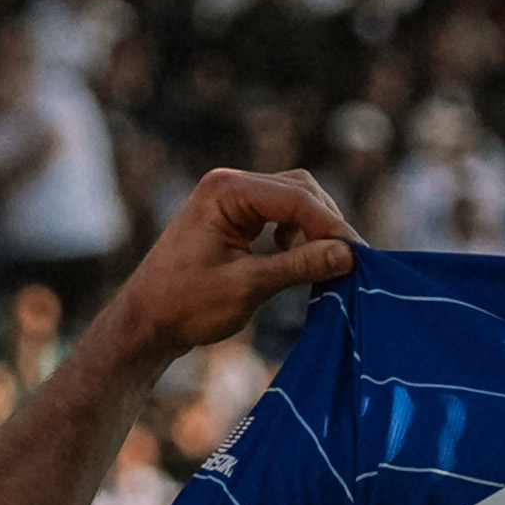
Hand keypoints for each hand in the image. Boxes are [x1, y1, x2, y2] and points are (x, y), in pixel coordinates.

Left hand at [102, 167, 354, 363]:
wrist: (146, 320)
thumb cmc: (185, 305)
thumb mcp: (247, 286)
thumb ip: (298, 266)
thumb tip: (348, 255)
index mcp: (226, 191)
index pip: (295, 197)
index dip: (331, 226)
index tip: (358, 257)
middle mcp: (228, 184)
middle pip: (299, 189)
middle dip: (326, 222)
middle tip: (350, 260)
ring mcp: (230, 197)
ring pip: (292, 199)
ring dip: (314, 227)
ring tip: (329, 261)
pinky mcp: (233, 214)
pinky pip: (278, 212)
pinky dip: (296, 231)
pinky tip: (295, 256)